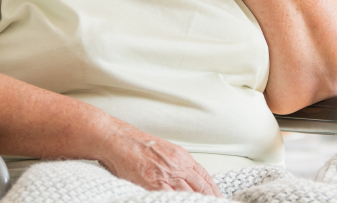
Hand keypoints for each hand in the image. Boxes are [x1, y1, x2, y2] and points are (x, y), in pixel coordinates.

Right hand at [97, 122, 220, 195]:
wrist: (117, 139)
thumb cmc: (136, 144)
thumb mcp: (163, 150)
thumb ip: (177, 163)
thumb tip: (188, 179)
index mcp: (181, 156)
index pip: (204, 177)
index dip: (213, 190)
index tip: (218, 198)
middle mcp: (177, 165)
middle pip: (200, 187)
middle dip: (209, 199)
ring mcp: (165, 174)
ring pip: (188, 194)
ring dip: (195, 201)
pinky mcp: (152, 183)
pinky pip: (170, 197)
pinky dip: (177, 201)